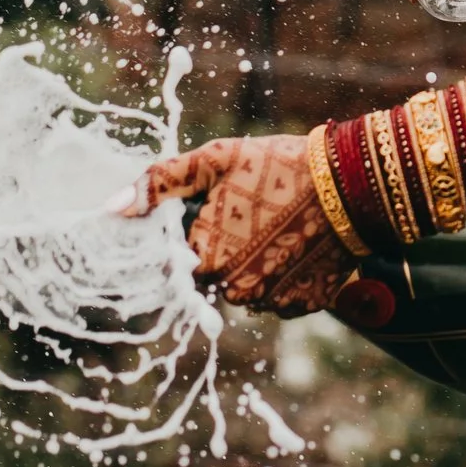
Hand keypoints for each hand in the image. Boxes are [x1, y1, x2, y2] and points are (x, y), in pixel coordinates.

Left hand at [125, 135, 354, 314]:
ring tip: (285, 225)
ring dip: (261, 264)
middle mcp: (237, 289)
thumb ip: (161, 183)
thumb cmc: (279, 165)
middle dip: (233, 249)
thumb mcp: (215, 161)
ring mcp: (274, 301)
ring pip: (253, 288)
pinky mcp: (307, 305)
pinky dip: (291, 275)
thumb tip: (112, 207)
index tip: (229, 210)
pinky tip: (303, 243)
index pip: (187, 259)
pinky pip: (286, 296)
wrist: (353, 183)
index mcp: (208, 258)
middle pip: (219, 276)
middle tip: (259, 213)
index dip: (205, 232)